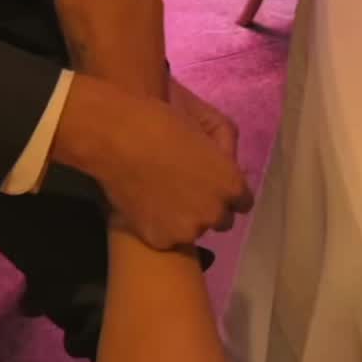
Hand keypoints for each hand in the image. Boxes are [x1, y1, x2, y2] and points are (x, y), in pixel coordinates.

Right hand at [54, 75, 253, 250]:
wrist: (119, 136)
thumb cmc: (164, 120)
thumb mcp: (208, 125)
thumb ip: (225, 152)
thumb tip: (226, 165)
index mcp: (231, 185)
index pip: (243, 202)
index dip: (226, 190)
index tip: (212, 182)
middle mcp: (214, 213)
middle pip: (221, 220)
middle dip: (208, 206)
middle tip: (186, 188)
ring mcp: (187, 231)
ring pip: (193, 230)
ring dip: (184, 217)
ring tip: (161, 194)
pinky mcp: (161, 241)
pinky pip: (167, 237)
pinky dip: (159, 224)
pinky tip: (145, 203)